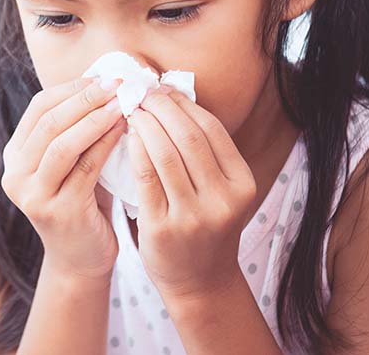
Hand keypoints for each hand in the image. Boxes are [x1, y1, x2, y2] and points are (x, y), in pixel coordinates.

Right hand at [0, 76, 126, 283]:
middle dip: (85, 98)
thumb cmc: (82, 198)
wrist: (81, 258)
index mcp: (15, 154)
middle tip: (116, 83)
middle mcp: (15, 173)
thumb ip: (77, 127)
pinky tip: (124, 129)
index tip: (103, 76)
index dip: (72, 88)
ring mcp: (32, 194)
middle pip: (49, 122)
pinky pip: (85, 168)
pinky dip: (106, 144)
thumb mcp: (71, 160)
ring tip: (121, 102)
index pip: (39, 107)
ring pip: (63, 144)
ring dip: (95, 118)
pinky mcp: (57, 211)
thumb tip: (104, 81)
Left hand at [126, 86, 256, 302]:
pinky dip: (134, 148)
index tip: (162, 88)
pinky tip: (126, 134)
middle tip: (141, 92)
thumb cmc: (205, 224)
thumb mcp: (220, 189)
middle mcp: (223, 199)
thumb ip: (205, 151)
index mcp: (241, 183)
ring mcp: (194, 216)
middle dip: (161, 107)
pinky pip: (145, 176)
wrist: (199, 281)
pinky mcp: (163, 228)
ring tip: (131, 108)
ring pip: (165, 153)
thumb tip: (172, 97)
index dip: (183, 103)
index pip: (211, 128)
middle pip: (188, 136)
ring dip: (145, 123)